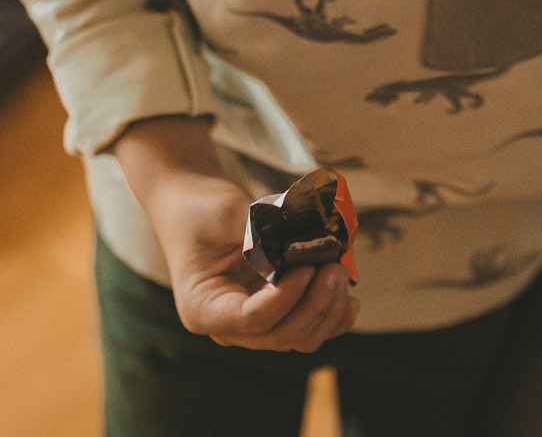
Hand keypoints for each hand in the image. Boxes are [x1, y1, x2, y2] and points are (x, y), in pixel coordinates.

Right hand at [112, 117, 359, 352]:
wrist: (193, 204)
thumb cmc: (200, 208)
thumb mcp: (224, 215)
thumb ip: (260, 234)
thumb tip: (303, 245)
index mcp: (203, 308)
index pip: (251, 320)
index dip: (285, 299)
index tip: (307, 268)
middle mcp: (227, 325)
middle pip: (279, 336)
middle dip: (314, 306)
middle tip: (335, 269)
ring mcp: (251, 323)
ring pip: (296, 337)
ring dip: (326, 311)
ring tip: (341, 274)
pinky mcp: (272, 311)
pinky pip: (305, 327)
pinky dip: (329, 317)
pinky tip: (349, 300)